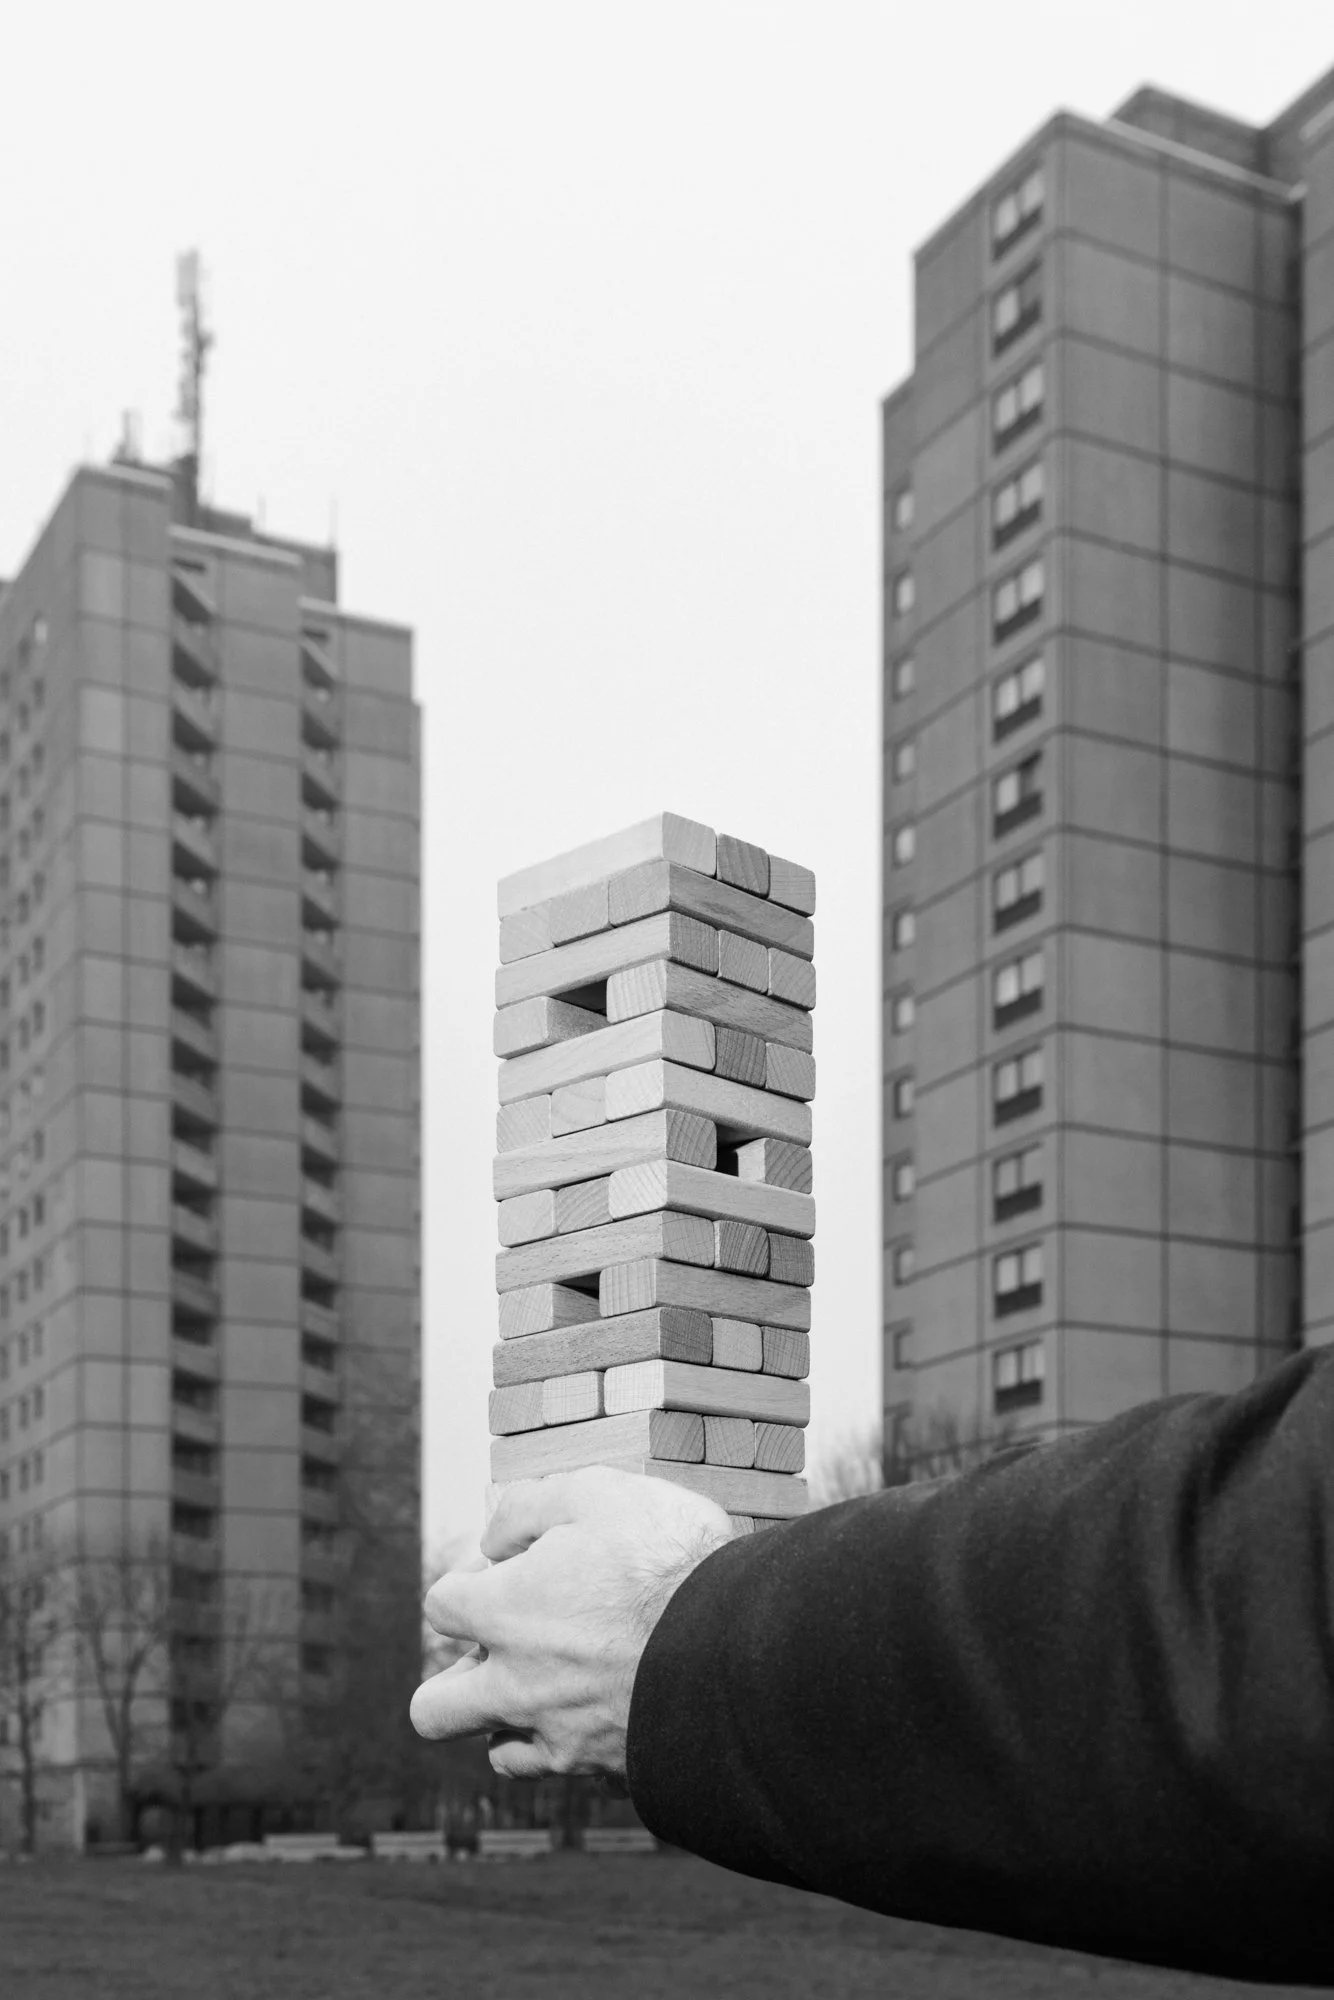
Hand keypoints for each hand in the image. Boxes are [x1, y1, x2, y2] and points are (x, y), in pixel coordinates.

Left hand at [410, 1466, 732, 1778]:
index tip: (510, 1568)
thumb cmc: (669, 1560)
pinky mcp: (605, 1768)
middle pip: (433, 1710)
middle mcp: (516, 1685)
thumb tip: (494, 1537)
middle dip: (455, 1679)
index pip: (441, 1606)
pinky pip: (561, 1772)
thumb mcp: (598, 1492)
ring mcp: (559, 1735)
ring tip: (552, 1683)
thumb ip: (529, 1507)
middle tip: (506, 1647)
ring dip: (508, 1720)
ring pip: (496, 1752)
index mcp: (504, 1612)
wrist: (741, 1646)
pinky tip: (596, 1707)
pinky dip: (564, 1746)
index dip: (469, 1581)